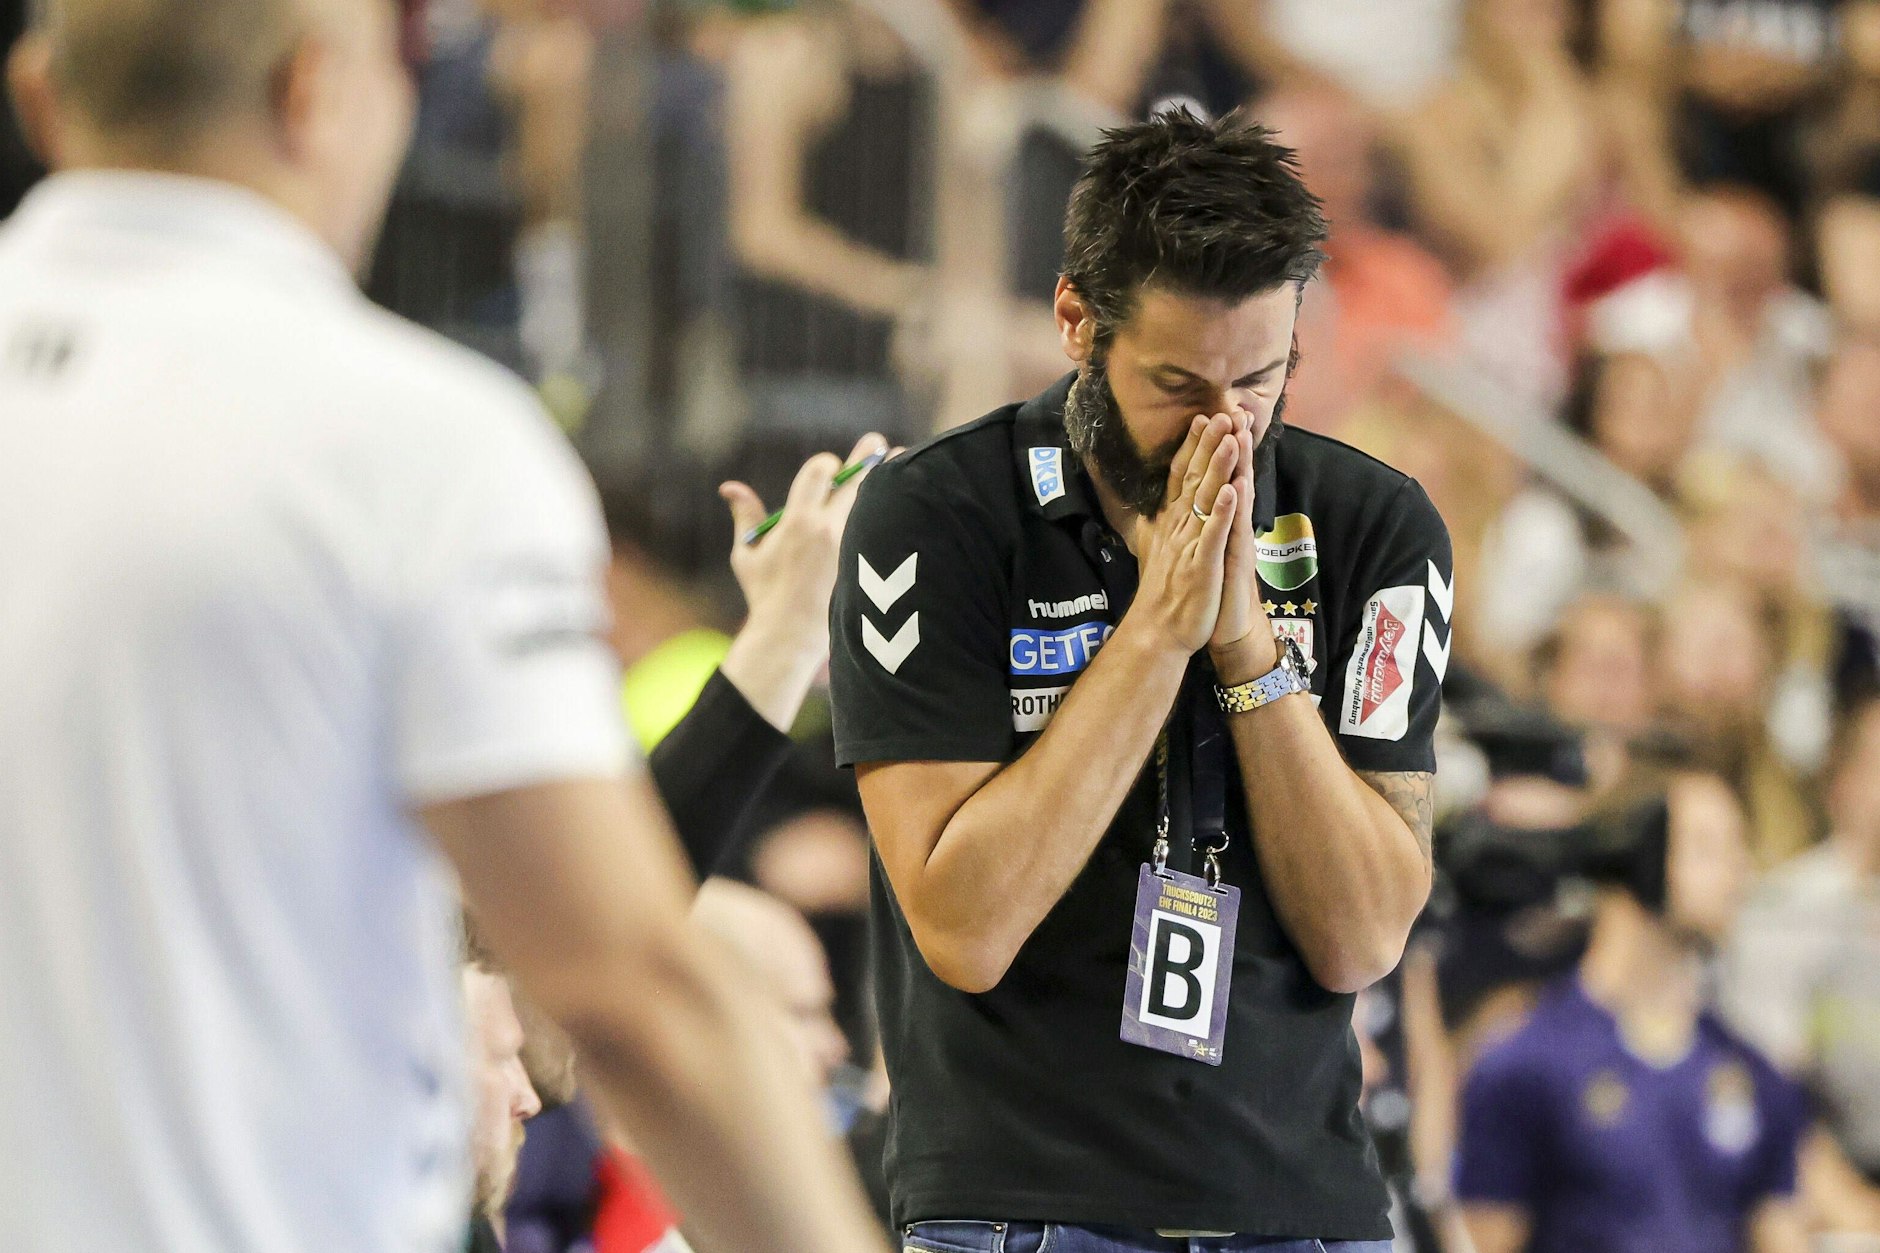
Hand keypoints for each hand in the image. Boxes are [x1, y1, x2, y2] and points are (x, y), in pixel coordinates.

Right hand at [719, 434, 887, 729]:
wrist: (793, 635)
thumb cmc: (765, 594)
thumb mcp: (747, 555)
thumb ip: (746, 516)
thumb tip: (729, 487)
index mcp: (799, 521)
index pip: (821, 471)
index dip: (826, 465)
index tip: (829, 467)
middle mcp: (830, 529)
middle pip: (858, 478)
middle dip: (868, 456)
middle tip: (877, 442)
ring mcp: (852, 546)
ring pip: (877, 502)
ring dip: (888, 480)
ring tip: (902, 459)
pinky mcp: (866, 562)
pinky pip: (884, 528)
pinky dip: (891, 513)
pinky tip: (903, 503)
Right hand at [1127, 414, 1239, 654]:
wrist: (1159, 631)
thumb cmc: (1162, 592)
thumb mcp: (1154, 549)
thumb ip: (1156, 524)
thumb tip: (1150, 505)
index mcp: (1171, 521)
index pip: (1180, 475)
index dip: (1192, 446)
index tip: (1202, 417)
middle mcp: (1178, 526)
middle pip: (1194, 478)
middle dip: (1209, 445)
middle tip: (1221, 413)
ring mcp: (1189, 544)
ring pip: (1205, 499)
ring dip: (1218, 467)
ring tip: (1230, 438)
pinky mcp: (1201, 565)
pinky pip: (1213, 534)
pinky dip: (1221, 512)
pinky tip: (1231, 491)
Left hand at [1209, 415, 1278, 683]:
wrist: (1224, 628)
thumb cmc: (1208, 591)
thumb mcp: (1196, 553)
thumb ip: (1195, 527)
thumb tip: (1184, 507)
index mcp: (1214, 520)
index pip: (1212, 477)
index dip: (1208, 448)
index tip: (1205, 415)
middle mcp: (1228, 525)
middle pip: (1231, 477)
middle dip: (1231, 444)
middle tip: (1234, 409)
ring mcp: (1234, 539)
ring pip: (1239, 495)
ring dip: (1241, 464)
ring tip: (1242, 434)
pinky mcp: (1236, 558)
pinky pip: (1237, 529)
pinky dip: (1237, 507)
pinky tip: (1240, 485)